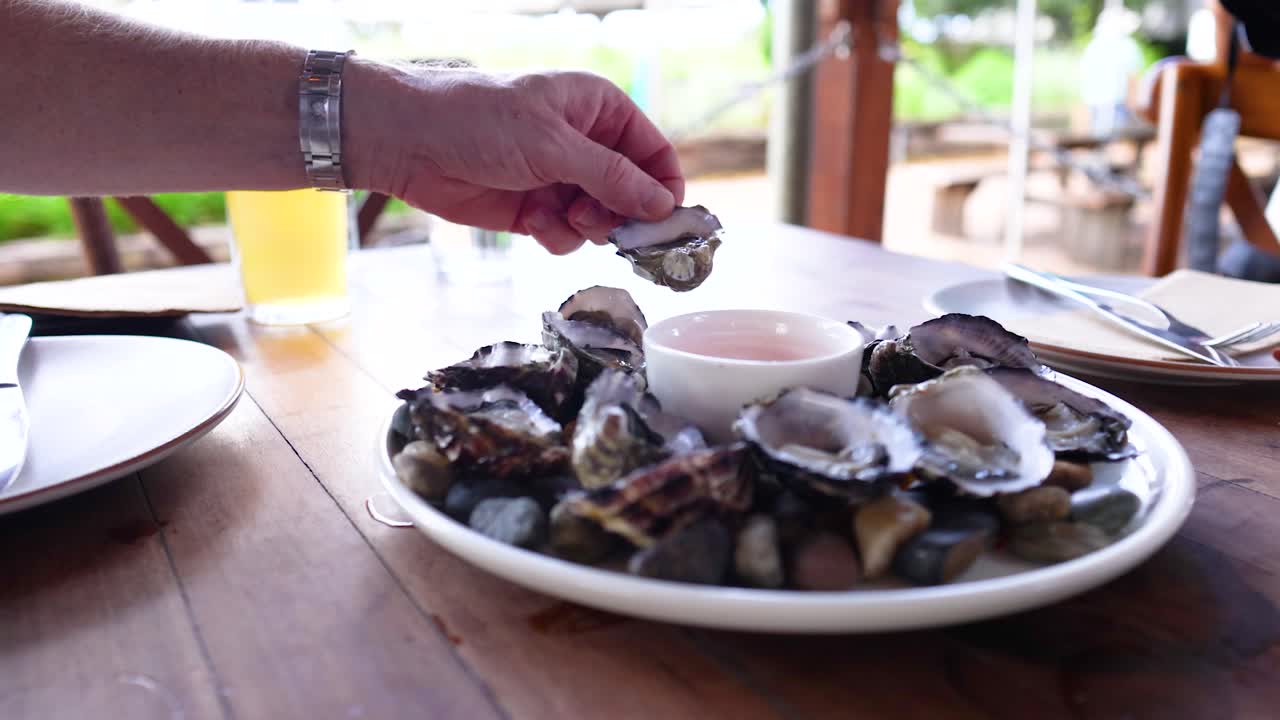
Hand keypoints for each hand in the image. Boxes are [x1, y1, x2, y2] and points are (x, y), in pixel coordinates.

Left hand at [347, 63, 684, 253]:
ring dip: (587, 227)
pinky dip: (558, 236)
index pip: (653, 151)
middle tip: (603, 223)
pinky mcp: (536, 209)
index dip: (664, 186)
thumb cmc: (479, 121)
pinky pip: (569, 235)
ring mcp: (560, 178)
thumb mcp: (554, 145)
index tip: (665, 220)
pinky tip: (534, 224)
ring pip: (602, 219)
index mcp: (599, 109)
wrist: (410, 142)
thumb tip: (663, 205)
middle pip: (633, 193)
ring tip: (560, 215)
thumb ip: (613, 178)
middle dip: (622, 214)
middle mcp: (585, 143)